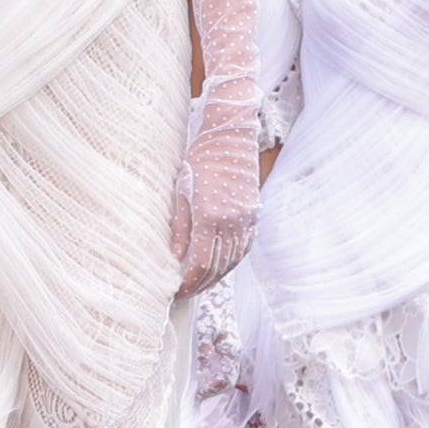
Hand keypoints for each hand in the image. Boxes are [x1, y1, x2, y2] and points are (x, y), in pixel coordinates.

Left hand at [173, 86, 258, 298]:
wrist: (230, 134)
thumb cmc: (199, 157)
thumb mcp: (181, 190)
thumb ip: (180, 226)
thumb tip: (175, 257)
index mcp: (211, 215)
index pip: (201, 263)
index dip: (189, 283)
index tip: (176, 291)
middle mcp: (233, 221)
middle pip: (218, 266)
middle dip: (201, 284)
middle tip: (186, 293)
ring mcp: (247, 218)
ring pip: (233, 260)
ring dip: (216, 276)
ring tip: (200, 285)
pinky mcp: (253, 214)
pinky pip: (243, 247)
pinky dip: (231, 261)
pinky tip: (220, 266)